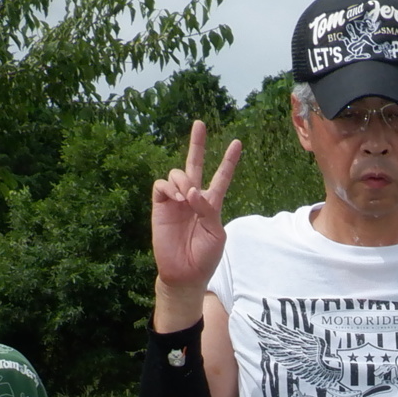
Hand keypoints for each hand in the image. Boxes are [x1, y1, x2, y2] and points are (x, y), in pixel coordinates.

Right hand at [152, 119, 242, 294]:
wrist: (184, 273)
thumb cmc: (204, 256)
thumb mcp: (216, 233)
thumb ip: (208, 209)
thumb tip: (192, 190)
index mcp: (211, 204)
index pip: (221, 178)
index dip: (228, 161)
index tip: (237, 143)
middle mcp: (193, 198)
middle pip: (195, 164)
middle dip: (197, 144)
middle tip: (200, 123)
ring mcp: (175, 200)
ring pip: (178, 173)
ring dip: (183, 180)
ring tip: (186, 198)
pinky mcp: (160, 206)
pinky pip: (161, 185)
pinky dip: (169, 186)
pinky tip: (177, 197)